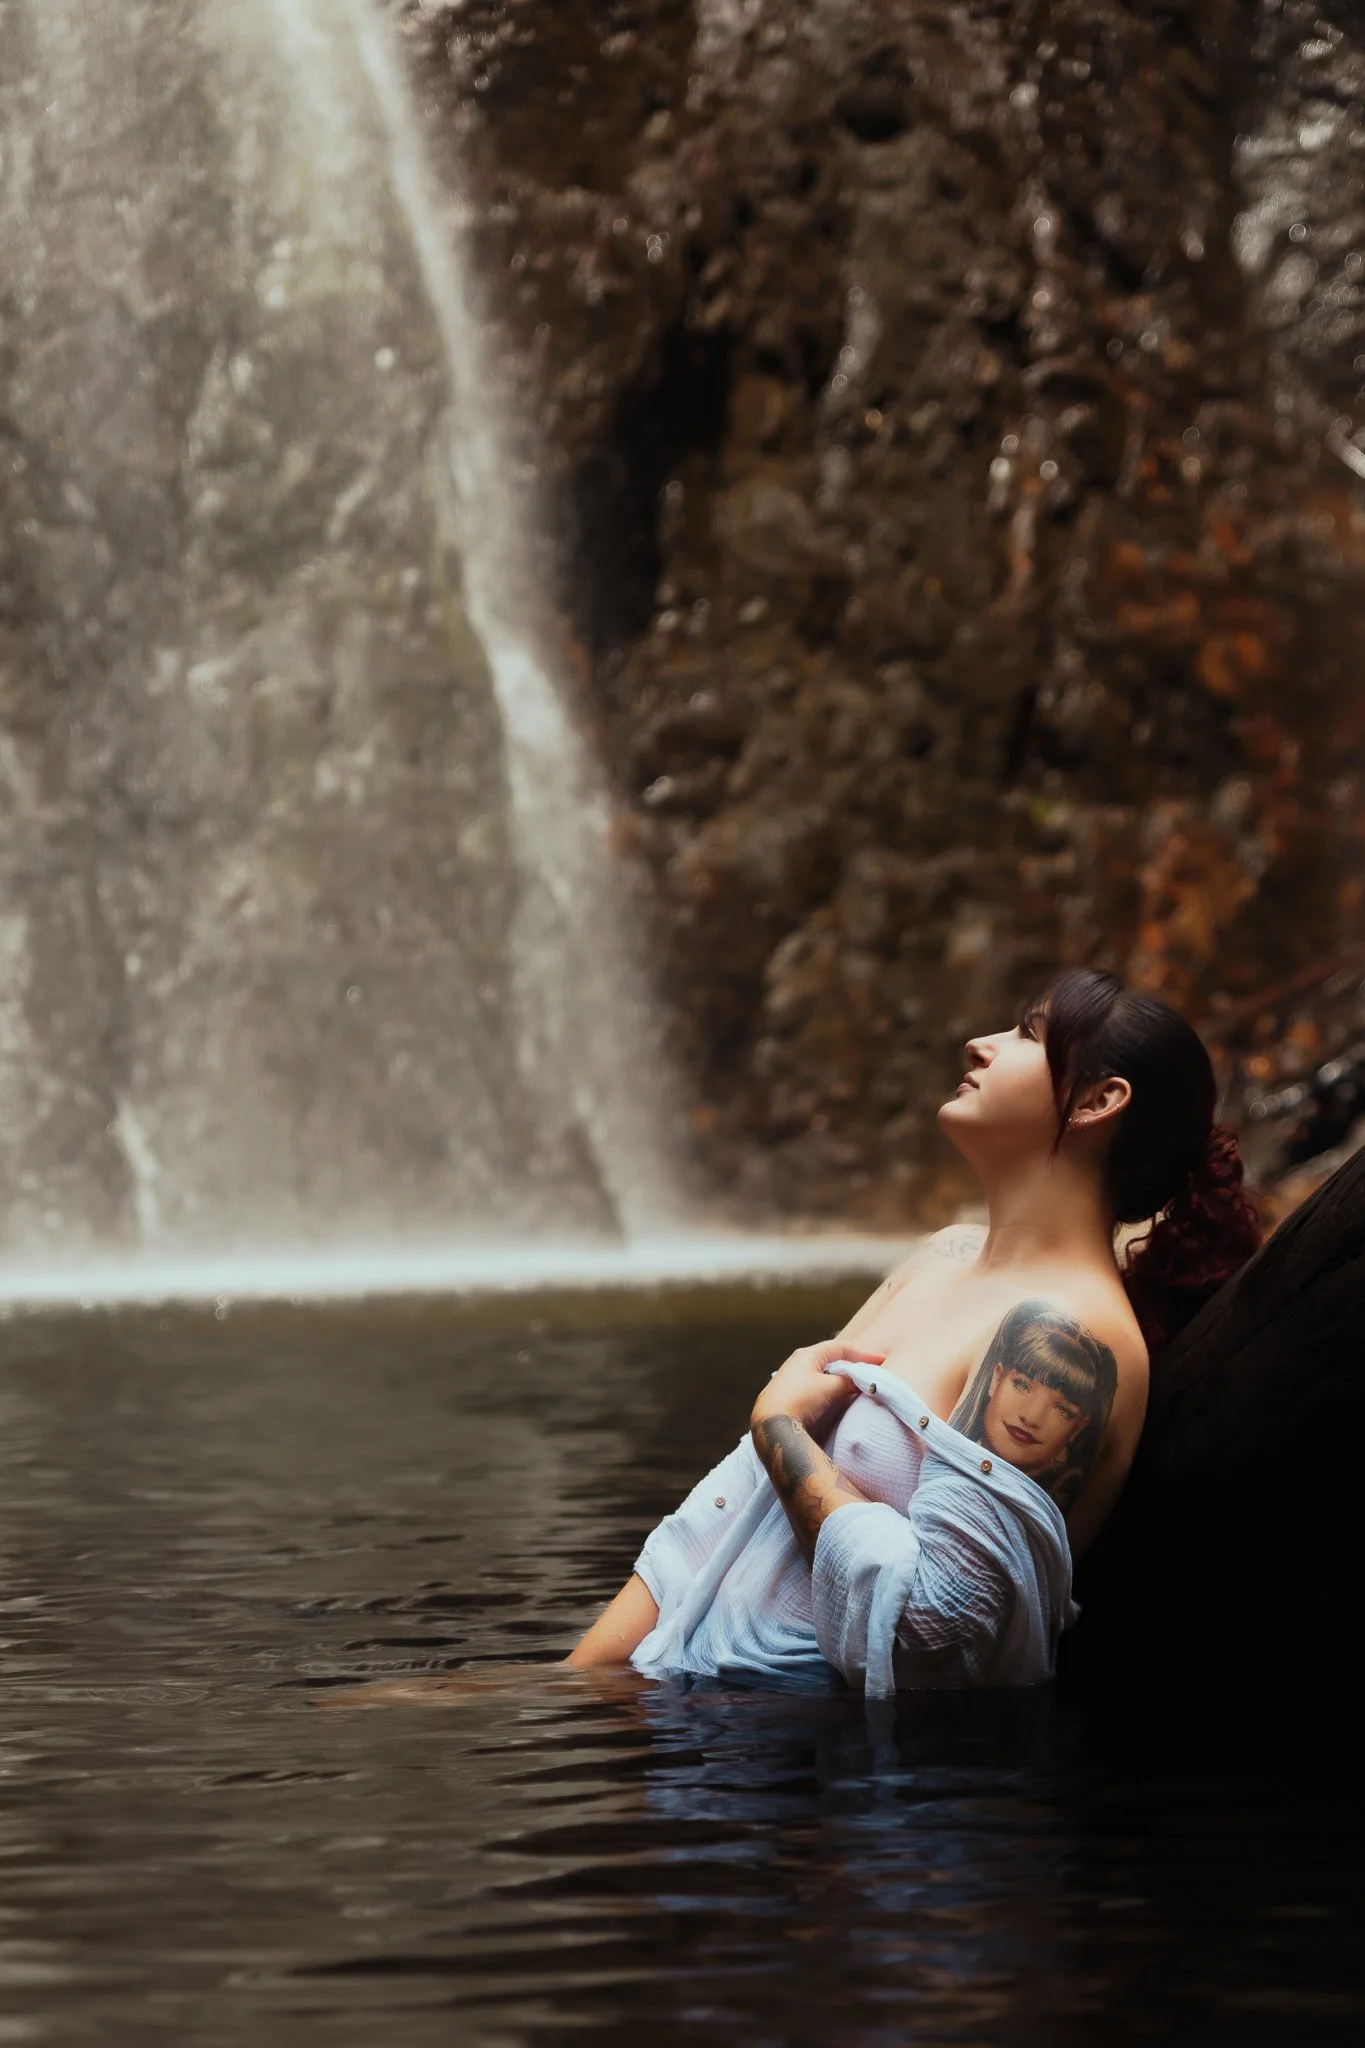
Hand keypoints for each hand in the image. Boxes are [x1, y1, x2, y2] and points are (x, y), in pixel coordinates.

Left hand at [749, 1340, 886, 1440]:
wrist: (771, 1424)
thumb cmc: (800, 1399)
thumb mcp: (830, 1388)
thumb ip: (849, 1381)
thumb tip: (863, 1381)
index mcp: (808, 1354)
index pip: (841, 1348)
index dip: (863, 1354)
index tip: (882, 1361)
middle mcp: (798, 1363)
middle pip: (831, 1360)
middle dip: (851, 1366)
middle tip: (869, 1372)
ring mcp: (792, 1380)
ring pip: (823, 1375)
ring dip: (840, 1380)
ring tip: (856, 1387)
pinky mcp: (789, 1396)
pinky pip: (816, 1388)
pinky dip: (829, 1391)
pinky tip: (836, 1400)